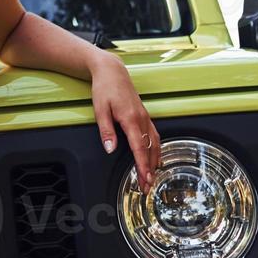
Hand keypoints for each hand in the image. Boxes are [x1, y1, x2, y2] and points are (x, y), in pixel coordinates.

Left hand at [90, 54, 160, 192]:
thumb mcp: (100, 109)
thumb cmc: (104, 88)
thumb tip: (110, 149)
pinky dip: (156, 149)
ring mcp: (145, 117)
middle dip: (150, 170)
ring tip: (152, 177)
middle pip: (150, 149)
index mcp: (131, 119)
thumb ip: (106, 131)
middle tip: (147, 186)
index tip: (145, 180)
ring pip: (155, 143)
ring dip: (155, 161)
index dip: (143, 166)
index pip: (139, 148)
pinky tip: (155, 157)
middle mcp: (142, 119)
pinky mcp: (145, 115)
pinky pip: (154, 135)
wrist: (112, 71)